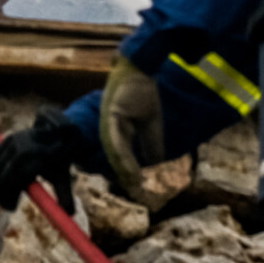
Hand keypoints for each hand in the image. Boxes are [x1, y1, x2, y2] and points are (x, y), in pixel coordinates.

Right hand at [0, 106, 87, 211]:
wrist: (57, 134)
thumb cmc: (59, 161)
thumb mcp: (64, 178)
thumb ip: (66, 196)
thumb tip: (70, 214)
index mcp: (38, 156)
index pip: (19, 177)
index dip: (11, 194)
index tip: (11, 208)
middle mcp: (24, 146)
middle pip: (6, 172)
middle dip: (1, 191)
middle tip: (4, 206)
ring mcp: (14, 140)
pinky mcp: (8, 139)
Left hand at [99, 56, 164, 203]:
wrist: (142, 68)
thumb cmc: (143, 93)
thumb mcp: (151, 124)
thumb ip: (151, 145)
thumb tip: (155, 167)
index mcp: (116, 133)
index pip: (120, 159)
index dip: (129, 175)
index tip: (138, 191)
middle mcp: (109, 130)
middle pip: (115, 159)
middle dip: (125, 178)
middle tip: (137, 194)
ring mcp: (108, 122)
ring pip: (114, 153)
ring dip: (124, 172)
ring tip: (135, 187)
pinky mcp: (111, 115)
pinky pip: (116, 140)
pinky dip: (123, 157)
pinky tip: (131, 171)